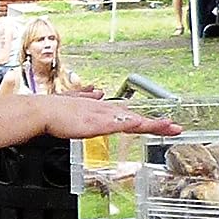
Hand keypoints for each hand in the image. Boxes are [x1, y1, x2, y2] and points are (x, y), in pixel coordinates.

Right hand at [40, 98, 182, 141]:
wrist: (42, 111)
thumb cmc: (54, 110)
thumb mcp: (74, 103)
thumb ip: (85, 97)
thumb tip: (96, 90)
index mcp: (101, 109)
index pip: (128, 115)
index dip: (145, 120)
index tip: (161, 123)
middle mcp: (106, 111)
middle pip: (136, 118)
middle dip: (157, 123)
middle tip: (176, 127)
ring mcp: (102, 116)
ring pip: (133, 120)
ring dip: (152, 124)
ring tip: (170, 127)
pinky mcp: (96, 123)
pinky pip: (119, 124)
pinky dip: (133, 124)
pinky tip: (144, 125)